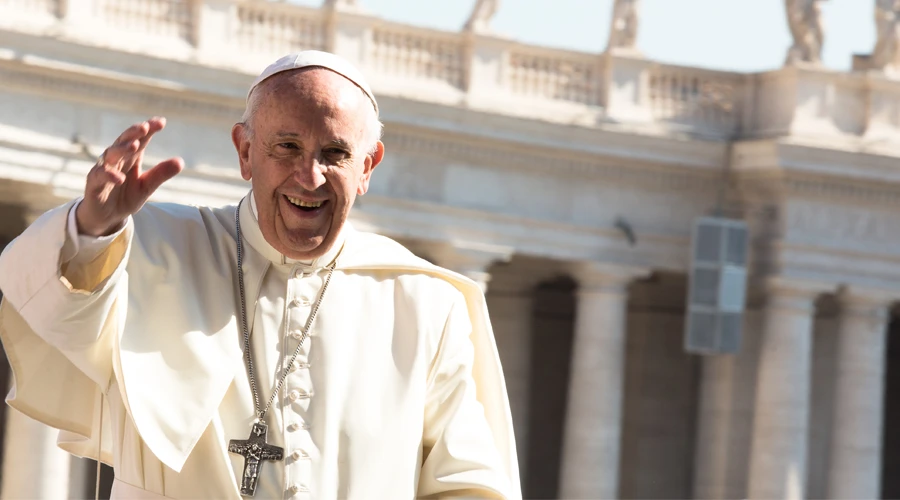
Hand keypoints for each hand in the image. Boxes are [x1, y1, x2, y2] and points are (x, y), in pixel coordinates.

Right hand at [76, 117, 183, 236]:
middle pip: (124, 141)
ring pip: (111, 154)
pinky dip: (109, 175)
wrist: (107, 217)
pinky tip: (120, 178)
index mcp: (132, 157)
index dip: (149, 129)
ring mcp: (104, 169)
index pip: (141, 139)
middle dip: (134, 133)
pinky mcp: (94, 183)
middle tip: (145, 127)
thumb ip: (160, 174)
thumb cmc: (126, 197)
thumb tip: (181, 161)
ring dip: (122, 149)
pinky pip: (100, 176)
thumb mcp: (147, 186)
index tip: (161, 121)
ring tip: (134, 146)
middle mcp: (117, 159)